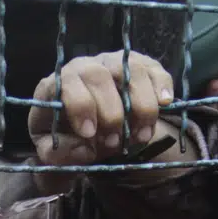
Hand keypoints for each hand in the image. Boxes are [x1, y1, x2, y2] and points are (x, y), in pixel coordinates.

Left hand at [29, 51, 174, 166]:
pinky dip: (162, 86)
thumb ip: (58, 155)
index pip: (68, 82)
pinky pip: (154, 70)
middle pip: (100, 75)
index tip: (89, 133)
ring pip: (131, 70)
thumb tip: (83, 149)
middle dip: (111, 113)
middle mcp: (85, 67)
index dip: (81, 106)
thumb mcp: (53, 154)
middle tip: (115, 143)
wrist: (89, 133)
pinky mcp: (140, 67)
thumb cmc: (68, 140)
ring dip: (141, 105)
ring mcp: (113, 64)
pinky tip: (164, 104)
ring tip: (141, 136)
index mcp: (56, 85)